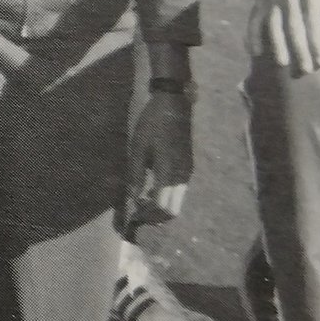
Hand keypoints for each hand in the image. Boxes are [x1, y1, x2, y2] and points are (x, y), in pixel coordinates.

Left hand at [125, 91, 193, 226]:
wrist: (173, 104)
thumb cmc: (152, 124)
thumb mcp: (138, 148)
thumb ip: (136, 175)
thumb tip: (134, 198)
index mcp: (169, 172)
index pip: (162, 208)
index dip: (146, 215)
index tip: (132, 214)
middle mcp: (182, 177)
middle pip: (173, 211)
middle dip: (155, 216)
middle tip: (136, 212)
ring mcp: (187, 172)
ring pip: (177, 202)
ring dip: (160, 207)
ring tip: (141, 201)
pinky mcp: (187, 167)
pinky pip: (178, 191)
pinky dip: (166, 197)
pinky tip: (150, 189)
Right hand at [246, 0, 319, 78]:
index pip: (315, 24)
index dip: (317, 44)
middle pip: (294, 27)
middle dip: (299, 49)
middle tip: (305, 70)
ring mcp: (273, 1)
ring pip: (273, 24)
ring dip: (277, 44)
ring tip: (282, 63)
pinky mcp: (260, 3)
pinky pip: (254, 21)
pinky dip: (253, 36)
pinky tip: (255, 53)